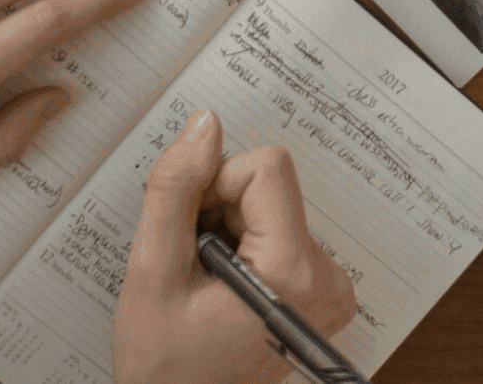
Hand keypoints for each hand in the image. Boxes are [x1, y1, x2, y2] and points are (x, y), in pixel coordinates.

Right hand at [115, 108, 357, 383]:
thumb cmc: (165, 363)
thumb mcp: (153, 269)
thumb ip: (175, 188)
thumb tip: (204, 124)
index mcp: (296, 273)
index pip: (265, 168)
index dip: (213, 185)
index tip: (190, 230)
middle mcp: (328, 278)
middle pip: (269, 184)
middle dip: (219, 209)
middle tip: (193, 262)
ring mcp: (329, 285)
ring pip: (269, 203)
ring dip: (227, 227)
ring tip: (205, 279)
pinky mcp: (320, 287)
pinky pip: (278, 227)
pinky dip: (242, 242)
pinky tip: (222, 283)